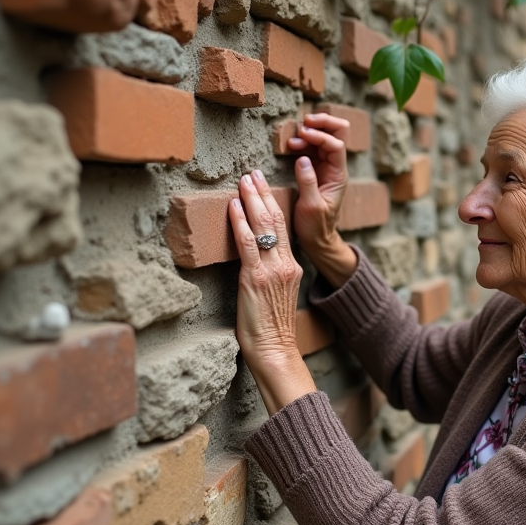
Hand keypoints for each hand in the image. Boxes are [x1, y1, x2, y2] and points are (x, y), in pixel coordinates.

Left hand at [229, 170, 315, 413]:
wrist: (275, 351)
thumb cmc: (272, 331)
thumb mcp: (277, 296)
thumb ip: (270, 275)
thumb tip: (255, 261)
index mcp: (292, 268)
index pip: (283, 228)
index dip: (272, 204)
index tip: (262, 186)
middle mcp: (286, 264)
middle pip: (277, 220)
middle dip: (263, 193)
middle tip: (253, 173)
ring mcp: (272, 270)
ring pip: (265, 226)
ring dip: (252, 199)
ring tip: (244, 180)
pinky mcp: (255, 278)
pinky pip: (248, 243)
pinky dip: (240, 222)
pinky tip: (233, 206)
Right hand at [290, 113, 357, 285]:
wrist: (318, 239)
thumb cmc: (316, 227)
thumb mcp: (310, 207)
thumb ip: (308, 182)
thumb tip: (303, 158)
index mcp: (338, 176)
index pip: (336, 146)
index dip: (321, 136)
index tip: (303, 134)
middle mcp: (335, 168)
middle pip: (337, 134)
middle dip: (323, 124)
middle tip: (303, 124)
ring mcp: (326, 168)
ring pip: (324, 138)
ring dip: (310, 133)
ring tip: (292, 140)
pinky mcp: (316, 170)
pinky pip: (313, 148)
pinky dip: (303, 142)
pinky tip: (291, 145)